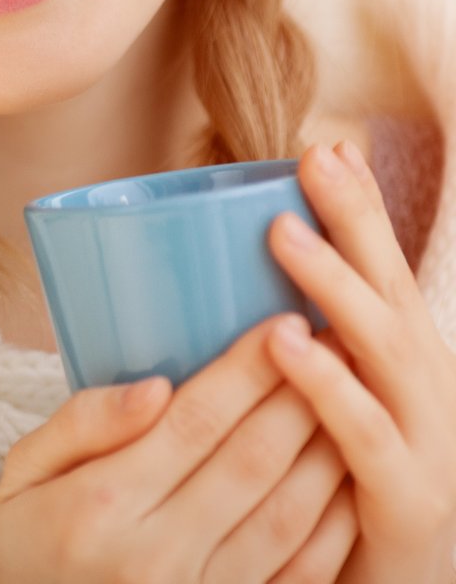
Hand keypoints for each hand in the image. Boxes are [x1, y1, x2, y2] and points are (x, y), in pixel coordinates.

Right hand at [0, 313, 356, 581]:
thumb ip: (80, 424)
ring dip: (328, 451)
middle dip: (302, 394)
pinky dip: (335, 523)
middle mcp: (157, 553)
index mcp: (102, 504)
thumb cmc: (31, 540)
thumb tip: (153, 387)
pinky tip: (347, 476)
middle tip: (338, 342)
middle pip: (251, 461)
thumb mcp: (23, 473)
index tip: (286, 324)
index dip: (248, 371)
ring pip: (288, 515)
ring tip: (352, 396)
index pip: (194, 422)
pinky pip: (301, 571)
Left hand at [265, 138, 455, 582]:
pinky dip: (331, 385)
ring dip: (338, 287)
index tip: (325, 147)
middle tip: (316, 158)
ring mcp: (428, 449)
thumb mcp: (316, 423)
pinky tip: (289, 343)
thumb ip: (292, 359)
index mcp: (403, 374)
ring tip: (283, 234)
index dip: (360, 213)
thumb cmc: (329, 510)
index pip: (383, 277)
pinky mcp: (408, 504)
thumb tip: (229, 293)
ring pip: (387, 353)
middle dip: (360, 224)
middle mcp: (428, 399)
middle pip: (394, 295)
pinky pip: (366, 437)